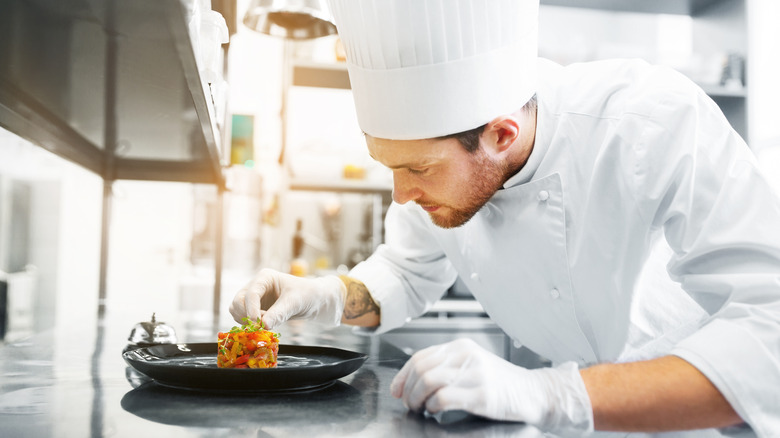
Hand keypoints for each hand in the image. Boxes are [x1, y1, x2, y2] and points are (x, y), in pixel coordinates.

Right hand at [229, 268, 345, 328]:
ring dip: (246, 320)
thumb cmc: (307, 295)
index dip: (251, 310)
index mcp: (264, 278)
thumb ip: (279, 313)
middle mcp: (256, 286)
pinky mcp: (254, 309)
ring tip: (265, 324)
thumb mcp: (294, 303)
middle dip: (246, 315)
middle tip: (261, 326)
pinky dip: (249, 324)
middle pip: (238, 301)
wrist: (313, 301)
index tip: (258, 324)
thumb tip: (263, 326)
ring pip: (236, 310)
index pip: (251, 293)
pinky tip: (265, 326)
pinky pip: (242, 318)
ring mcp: (254, 298)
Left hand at [390, 338, 593, 436]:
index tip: (397, 390)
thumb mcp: (471, 366)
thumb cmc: (500, 383)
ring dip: (417, 399)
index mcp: (461, 347)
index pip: (420, 356)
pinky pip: (444, 398)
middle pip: (421, 368)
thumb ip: (446, 368)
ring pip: (428, 381)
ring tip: (421, 409)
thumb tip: (410, 382)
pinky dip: (433, 407)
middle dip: (408, 390)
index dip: (403, 376)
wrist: (534, 392)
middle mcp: (466, 355)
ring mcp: (475, 373)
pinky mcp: (482, 394)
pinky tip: (437, 412)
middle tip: (410, 404)